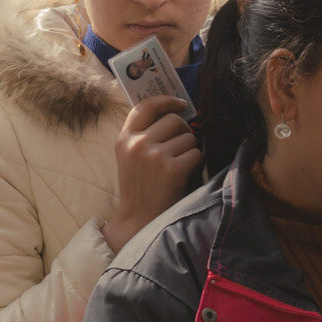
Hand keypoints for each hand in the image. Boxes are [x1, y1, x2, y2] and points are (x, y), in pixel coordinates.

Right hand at [104, 94, 201, 251]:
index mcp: (124, 139)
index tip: (180, 104)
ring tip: (180, 166)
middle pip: (173, 121)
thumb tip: (175, 113)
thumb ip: (144, 135)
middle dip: (183, 132)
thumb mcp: (130, 157)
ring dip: (190, 150)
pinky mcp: (172, 169)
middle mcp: (138, 144)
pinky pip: (196, 154)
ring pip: (189, 137)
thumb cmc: (139, 188)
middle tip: (181, 148)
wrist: (138, 221)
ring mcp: (155, 156)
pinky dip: (196, 164)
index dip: (166, 100)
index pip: (145, 106)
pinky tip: (186, 175)